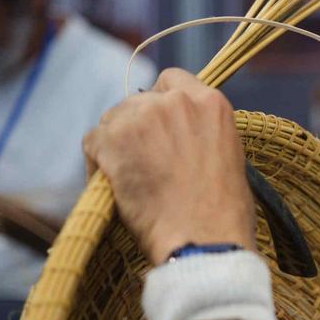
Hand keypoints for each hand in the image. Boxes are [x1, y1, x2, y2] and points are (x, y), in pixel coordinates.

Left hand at [82, 68, 255, 264]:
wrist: (204, 239)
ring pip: (112, 120)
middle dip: (137, 128)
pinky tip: (112, 187)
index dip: (161, 103)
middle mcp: (176, 101)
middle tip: (142, 162)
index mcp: (211, 103)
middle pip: (138, 101)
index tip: (159, 128)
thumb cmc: (223, 212)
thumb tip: (176, 138)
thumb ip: (201, 133)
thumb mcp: (226, 156)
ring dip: (116, 145)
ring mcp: (142, 118)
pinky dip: (97, 164)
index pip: (171, 81)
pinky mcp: (113, 140)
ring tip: (128, 179)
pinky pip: (93, 142)